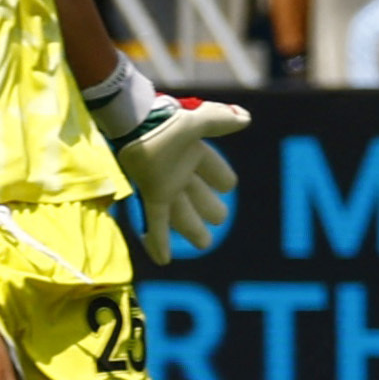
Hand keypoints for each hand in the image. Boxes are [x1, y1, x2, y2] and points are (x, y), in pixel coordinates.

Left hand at [86, 61, 251, 264]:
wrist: (133, 124)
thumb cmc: (164, 122)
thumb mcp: (196, 121)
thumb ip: (219, 120)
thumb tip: (245, 118)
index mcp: (196, 154)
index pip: (217, 172)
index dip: (222, 178)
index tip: (227, 184)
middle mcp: (182, 173)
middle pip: (202, 198)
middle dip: (212, 209)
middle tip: (219, 218)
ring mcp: (166, 186)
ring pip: (183, 214)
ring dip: (193, 230)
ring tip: (204, 244)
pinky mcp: (151, 195)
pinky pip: (158, 224)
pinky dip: (159, 243)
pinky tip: (164, 261)